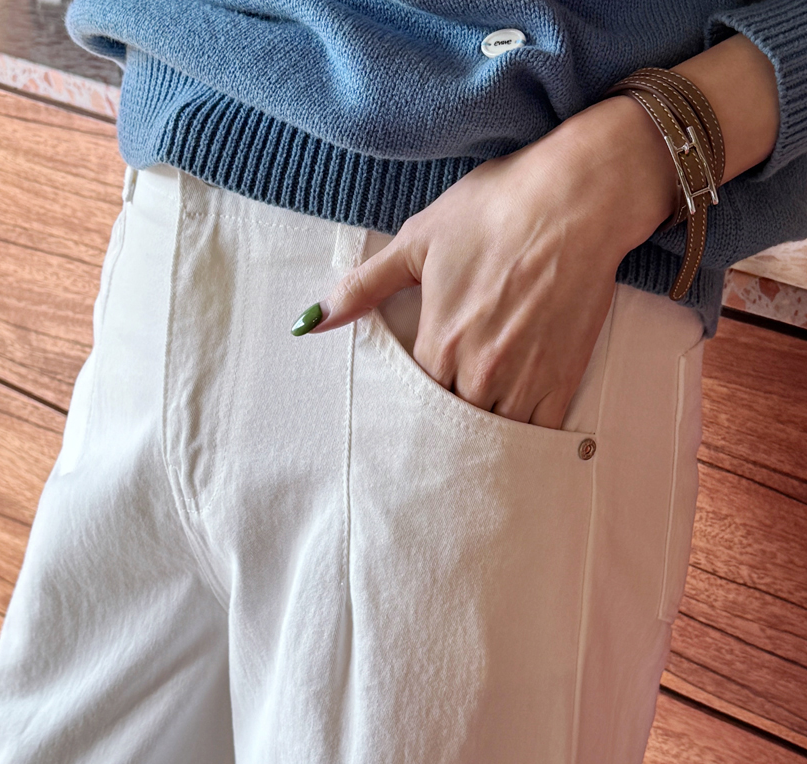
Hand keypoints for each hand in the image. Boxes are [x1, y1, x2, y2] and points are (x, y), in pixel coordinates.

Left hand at [291, 96, 679, 427]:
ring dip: (482, 438)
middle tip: (440, 424)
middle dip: (444, 424)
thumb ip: (364, 287)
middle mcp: (479, 372)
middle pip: (451, 424)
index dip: (412, 401)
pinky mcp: (563, 378)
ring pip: (494, 436)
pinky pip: (540, 434)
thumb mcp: (418, 240)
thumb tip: (310, 320)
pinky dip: (526, 441)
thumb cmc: (496, 209)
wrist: (578, 197)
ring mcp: (524, 379)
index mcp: (440, 344)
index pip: (413, 400)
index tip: (412, 400)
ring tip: (474, 434)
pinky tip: (515, 442)